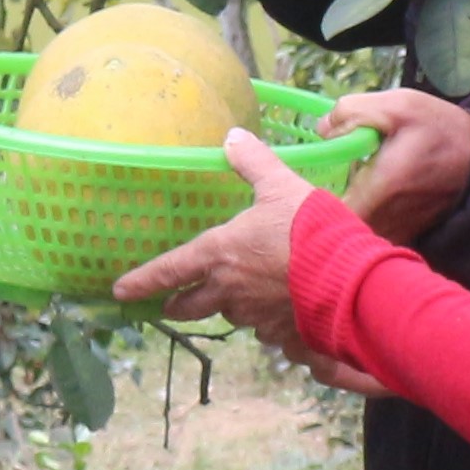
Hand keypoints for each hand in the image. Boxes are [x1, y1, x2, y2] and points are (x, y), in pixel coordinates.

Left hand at [111, 129, 318, 344]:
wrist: (350, 280)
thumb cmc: (309, 229)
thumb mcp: (280, 185)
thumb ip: (254, 163)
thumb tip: (232, 138)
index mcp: (219, 254)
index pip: (169, 270)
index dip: (142, 281)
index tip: (120, 292)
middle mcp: (229, 290)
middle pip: (191, 306)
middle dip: (178, 306)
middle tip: (171, 305)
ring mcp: (254, 316)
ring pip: (229, 314)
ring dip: (226, 307)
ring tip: (232, 298)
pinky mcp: (281, 331)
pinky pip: (263, 329)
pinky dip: (263, 319)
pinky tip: (275, 309)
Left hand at [321, 87, 469, 244]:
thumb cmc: (440, 129)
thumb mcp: (399, 104)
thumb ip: (354, 111)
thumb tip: (321, 129)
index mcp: (381, 190)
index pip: (326, 213)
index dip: (306, 200)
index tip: (296, 183)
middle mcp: (387, 221)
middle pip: (335, 227)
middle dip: (317, 209)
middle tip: (309, 183)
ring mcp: (397, 233)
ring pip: (351, 234)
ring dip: (336, 217)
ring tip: (331, 190)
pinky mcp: (405, 235)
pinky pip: (369, 235)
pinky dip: (356, 224)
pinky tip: (356, 198)